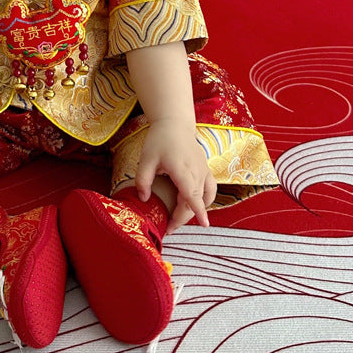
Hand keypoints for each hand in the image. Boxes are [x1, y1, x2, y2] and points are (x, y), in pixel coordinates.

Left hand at [134, 120, 216, 234]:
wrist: (175, 123)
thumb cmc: (160, 139)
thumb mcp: (146, 159)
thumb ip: (143, 180)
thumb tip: (143, 199)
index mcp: (183, 170)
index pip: (193, 194)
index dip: (199, 211)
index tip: (204, 225)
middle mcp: (198, 172)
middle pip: (196, 201)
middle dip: (183, 218)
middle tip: (167, 228)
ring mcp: (204, 171)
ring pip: (206, 198)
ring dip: (195, 210)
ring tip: (178, 217)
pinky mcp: (206, 169)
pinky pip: (210, 190)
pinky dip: (205, 201)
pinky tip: (193, 205)